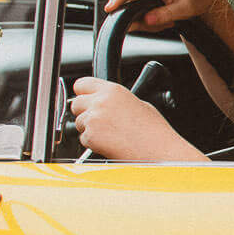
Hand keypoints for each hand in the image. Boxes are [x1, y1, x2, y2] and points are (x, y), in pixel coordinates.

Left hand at [67, 77, 206, 161]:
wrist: (157, 151)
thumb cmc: (153, 131)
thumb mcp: (139, 104)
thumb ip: (116, 100)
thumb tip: (107, 101)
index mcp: (113, 90)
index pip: (82, 84)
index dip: (83, 93)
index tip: (85, 99)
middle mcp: (101, 102)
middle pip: (76, 104)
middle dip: (84, 113)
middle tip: (99, 122)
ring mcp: (94, 119)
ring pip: (78, 123)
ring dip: (89, 129)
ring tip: (109, 134)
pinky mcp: (91, 136)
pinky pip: (83, 139)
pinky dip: (93, 143)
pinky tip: (110, 143)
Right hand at [104, 0, 233, 49]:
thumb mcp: (186, 8)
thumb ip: (166, 14)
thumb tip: (147, 20)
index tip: (110, 8)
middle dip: (129, 14)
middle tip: (144, 24)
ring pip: (133, 9)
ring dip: (146, 21)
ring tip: (168, 22)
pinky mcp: (145, 0)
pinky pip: (139, 13)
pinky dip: (149, 22)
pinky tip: (165, 22)